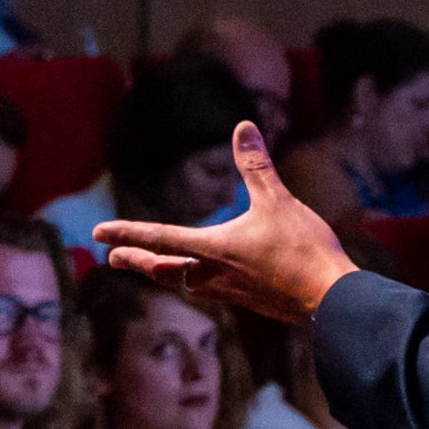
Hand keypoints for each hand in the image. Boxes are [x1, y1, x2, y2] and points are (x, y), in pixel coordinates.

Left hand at [94, 124, 359, 325]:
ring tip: (149, 267)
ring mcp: (228, 292)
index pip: (158, 239)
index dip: (126, 233)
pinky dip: (189, 282)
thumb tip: (243, 126)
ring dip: (160, 273)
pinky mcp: (246, 302)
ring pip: (182, 283)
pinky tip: (199, 281)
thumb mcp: (279, 201)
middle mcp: (212, 275)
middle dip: (135, 260)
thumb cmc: (304, 250)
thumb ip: (256, 165)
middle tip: (110, 256)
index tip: (98, 234)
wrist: (331, 299)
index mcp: (213, 249)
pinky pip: (206, 291)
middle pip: (162, 269)